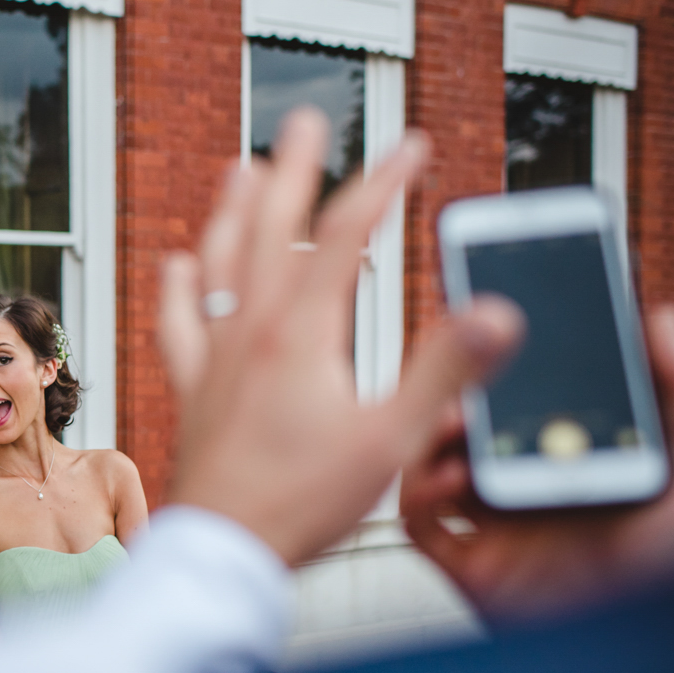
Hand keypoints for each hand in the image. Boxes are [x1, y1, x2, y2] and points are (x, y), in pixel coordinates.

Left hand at [159, 107, 523, 565]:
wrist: (222, 552)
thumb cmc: (302, 505)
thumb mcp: (392, 441)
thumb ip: (444, 371)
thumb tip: (496, 311)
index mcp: (300, 334)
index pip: (346, 234)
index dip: (382, 183)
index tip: (411, 147)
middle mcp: (248, 332)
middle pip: (269, 228)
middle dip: (293, 168)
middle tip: (304, 120)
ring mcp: (214, 358)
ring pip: (218, 263)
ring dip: (232, 210)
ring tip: (240, 168)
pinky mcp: (193, 388)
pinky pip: (177, 323)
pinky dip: (177, 287)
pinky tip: (177, 264)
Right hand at [402, 304, 673, 618]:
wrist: (653, 639)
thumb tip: (664, 322)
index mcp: (573, 463)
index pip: (518, 406)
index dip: (493, 373)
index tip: (483, 339)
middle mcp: (530, 494)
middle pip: (465, 433)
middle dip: (447, 398)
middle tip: (452, 370)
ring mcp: (497, 532)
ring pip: (431, 471)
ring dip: (425, 440)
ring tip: (450, 419)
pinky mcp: (473, 569)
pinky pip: (419, 529)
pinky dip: (416, 497)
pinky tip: (448, 477)